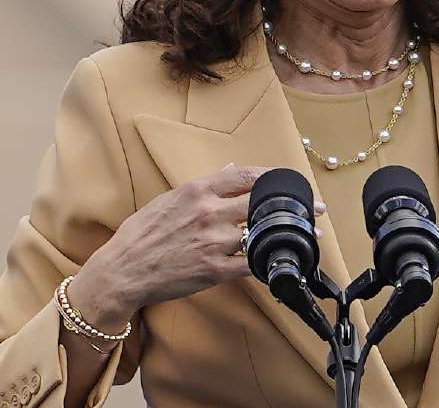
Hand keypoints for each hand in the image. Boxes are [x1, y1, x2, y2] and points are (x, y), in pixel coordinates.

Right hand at [69, 164, 324, 327]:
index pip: (246, 175)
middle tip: (316, 209)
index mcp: (197, 190)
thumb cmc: (142, 235)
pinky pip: (253, 264)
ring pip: (261, 233)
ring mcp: (213, 241)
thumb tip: (232, 169)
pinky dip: (269, 262)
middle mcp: (209, 212)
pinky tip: (283, 261)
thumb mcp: (169, 200)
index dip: (275, 177)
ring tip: (307, 238)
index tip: (293, 182)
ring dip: (286, 236)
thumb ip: (205, 185)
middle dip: (295, 205)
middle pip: (262, 202)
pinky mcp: (215, 269)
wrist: (122, 271)